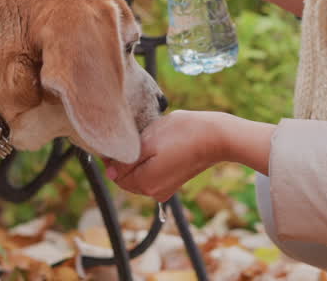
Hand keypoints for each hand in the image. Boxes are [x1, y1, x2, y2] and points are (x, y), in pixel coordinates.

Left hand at [104, 111, 228, 201]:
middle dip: (126, 160)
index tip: (120, 139)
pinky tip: (159, 147)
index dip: (113, 157)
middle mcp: (154, 193)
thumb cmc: (181, 134)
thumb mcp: (147, 143)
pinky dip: (150, 162)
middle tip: (135, 137)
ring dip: (139, 160)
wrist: (216, 137)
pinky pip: (152, 174)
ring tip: (149, 140)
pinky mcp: (174, 183)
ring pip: (139, 175)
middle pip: (127, 178)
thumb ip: (126, 162)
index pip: (115, 175)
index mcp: (145, 184)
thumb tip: (110, 173)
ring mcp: (165, 189)